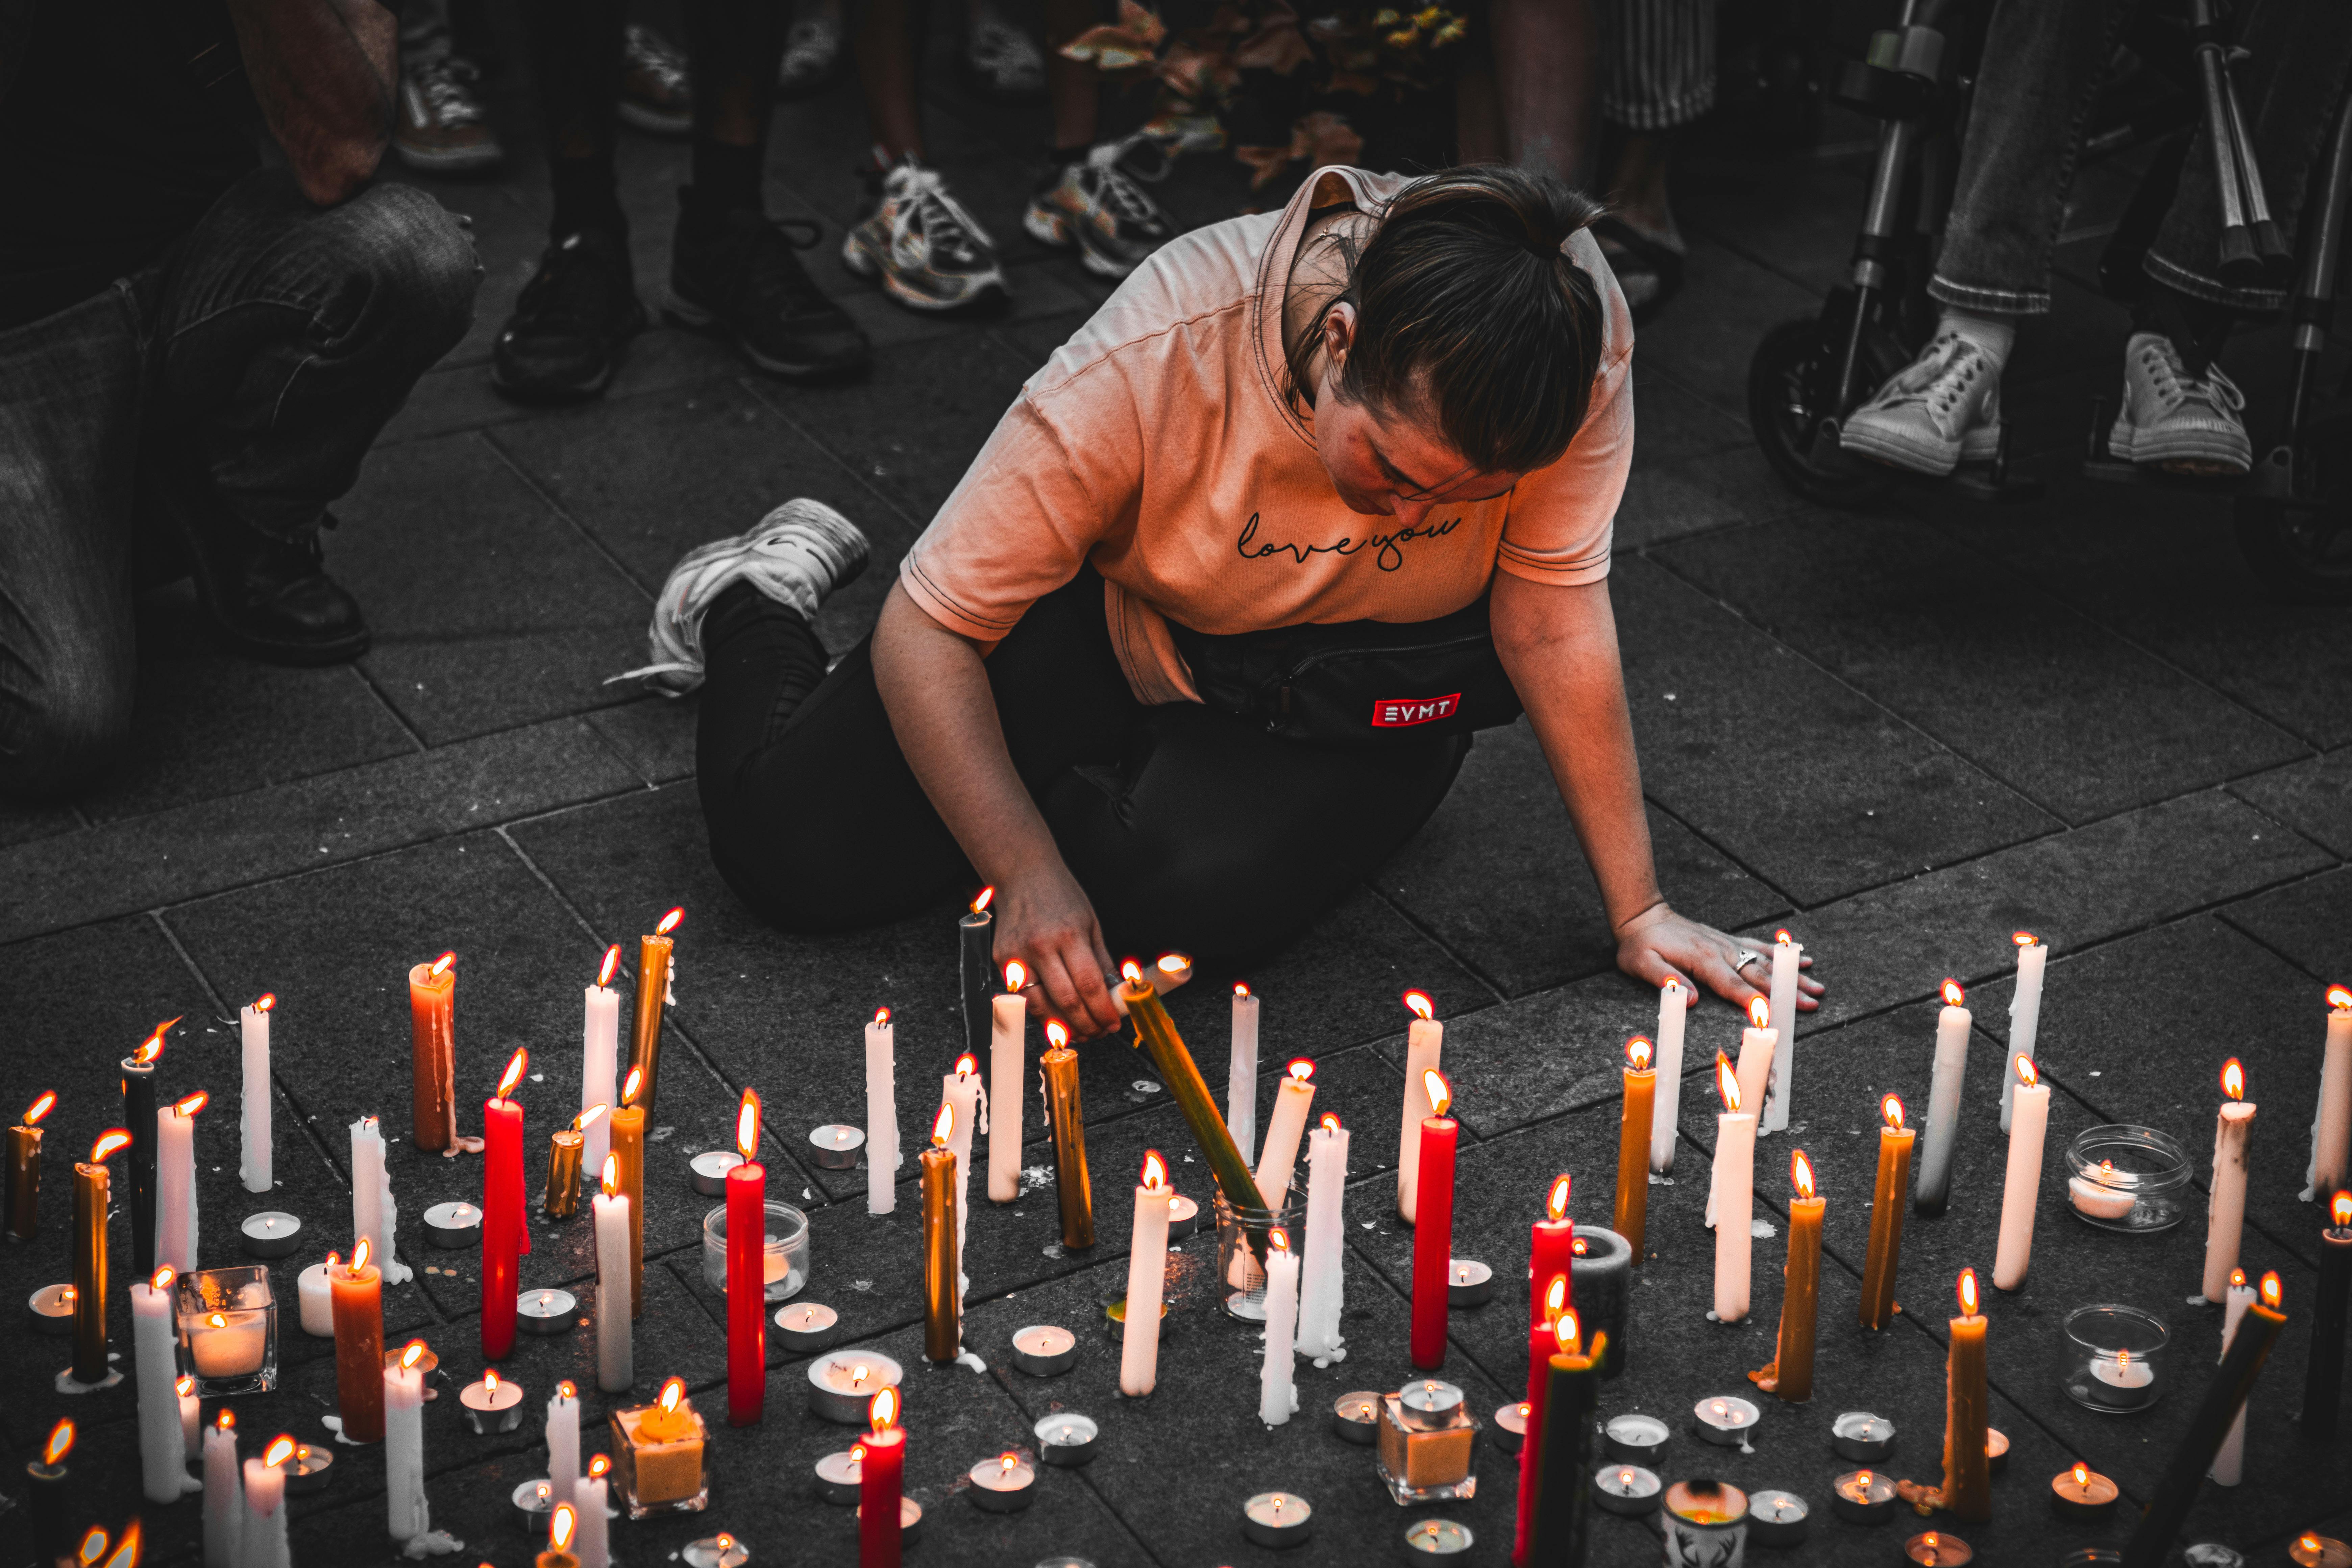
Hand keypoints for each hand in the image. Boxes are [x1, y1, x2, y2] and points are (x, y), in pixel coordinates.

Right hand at [993, 862, 1123, 1039]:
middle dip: (1087, 1024)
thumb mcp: (1091, 923)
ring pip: (1040, 1006)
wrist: (1022, 875)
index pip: (1089, 985)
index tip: (1113, 1023)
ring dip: (1063, 1027)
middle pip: (1066, 1001)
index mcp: (1069, 935)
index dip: (1103, 1010)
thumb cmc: (1060, 896)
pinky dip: (1042, 1013)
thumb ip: (1102, 961)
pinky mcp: (1002, 961)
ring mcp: (1017, 956)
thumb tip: (1115, 994)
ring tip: (1081, 1032)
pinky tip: (1058, 1018)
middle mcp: (1040, 947)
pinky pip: (1024, 997)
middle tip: (1099, 1032)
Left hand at [1615, 904, 1825, 1013]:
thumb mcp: (1642, 963)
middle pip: (1759, 974)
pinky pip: (1760, 946)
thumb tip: (1689, 999)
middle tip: (1811, 1003)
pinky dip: (1782, 953)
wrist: (1644, 916)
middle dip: (1786, 991)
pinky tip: (1804, 957)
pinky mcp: (1729, 941)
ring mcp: (1728, 944)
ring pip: (1766, 961)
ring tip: (1817, 986)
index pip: (1732, 985)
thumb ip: (1666, 979)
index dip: (1752, 1000)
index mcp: (1703, 960)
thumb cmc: (1641, 945)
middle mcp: (1721, 951)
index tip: (1772, 1013)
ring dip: (1792, 974)